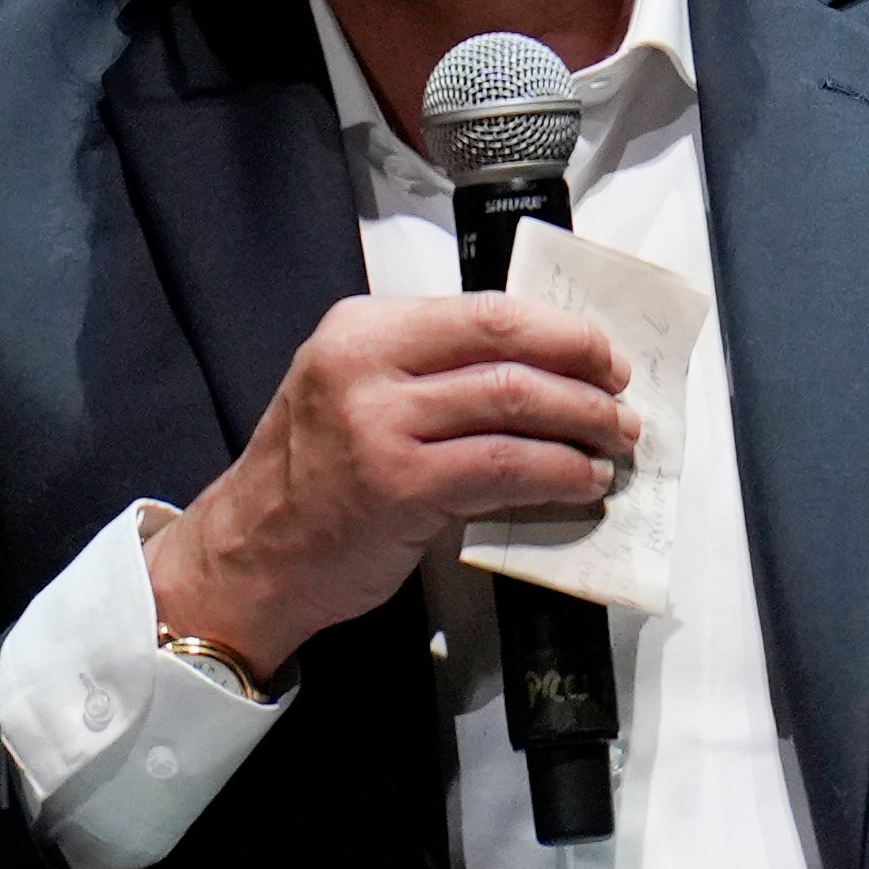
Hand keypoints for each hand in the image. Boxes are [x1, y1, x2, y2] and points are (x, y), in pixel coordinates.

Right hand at [145, 293, 635, 685]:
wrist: (247, 559)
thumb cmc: (312, 479)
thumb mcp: (356, 393)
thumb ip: (432, 370)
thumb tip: (544, 365)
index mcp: (362, 328)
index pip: (485, 310)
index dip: (557, 329)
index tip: (599, 351)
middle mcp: (366, 365)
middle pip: (506, 344)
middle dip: (581, 365)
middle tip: (620, 392)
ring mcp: (380, 425)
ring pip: (514, 403)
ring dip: (582, 421)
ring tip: (614, 440)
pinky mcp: (399, 486)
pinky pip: (505, 466)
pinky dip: (559, 472)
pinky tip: (581, 482)